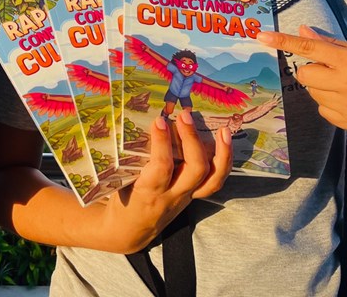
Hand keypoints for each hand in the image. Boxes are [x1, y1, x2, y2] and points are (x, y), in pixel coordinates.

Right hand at [97, 110, 231, 253]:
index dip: (162, 142)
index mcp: (150, 191)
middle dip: (193, 140)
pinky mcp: (195, 196)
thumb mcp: (121, 180)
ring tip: (222, 130)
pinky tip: (225, 142)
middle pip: (194, 169)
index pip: (162, 166)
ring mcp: (187, 197)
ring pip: (213, 179)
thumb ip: (133, 157)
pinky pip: (215, 182)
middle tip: (184, 115)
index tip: (159, 120)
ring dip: (221, 153)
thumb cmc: (123, 199)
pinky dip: (224, 161)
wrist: (131, 230)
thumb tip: (147, 122)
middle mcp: (173, 195)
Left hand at [257, 26, 346, 139]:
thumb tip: (302, 31)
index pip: (310, 49)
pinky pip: (324, 112)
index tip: (260, 37)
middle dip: (313, 72)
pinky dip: (331, 106)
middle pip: (305, 75)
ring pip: (313, 95)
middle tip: (332, 72)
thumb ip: (332, 45)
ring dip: (323, 89)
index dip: (283, 42)